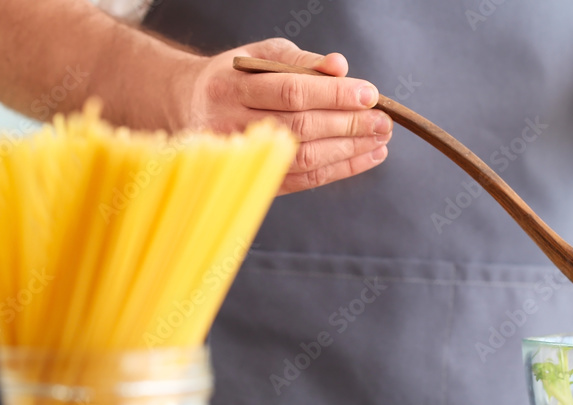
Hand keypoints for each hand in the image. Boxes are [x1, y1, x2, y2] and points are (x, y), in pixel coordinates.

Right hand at [178, 38, 390, 193]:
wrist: (190, 107)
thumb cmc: (235, 77)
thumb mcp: (260, 55)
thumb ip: (301, 60)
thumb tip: (340, 66)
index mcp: (231, 86)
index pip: (291, 91)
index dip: (333, 94)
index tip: (369, 94)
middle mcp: (231, 124)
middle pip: (300, 127)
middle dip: (348, 125)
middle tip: (382, 121)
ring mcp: (242, 157)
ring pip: (303, 158)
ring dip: (349, 151)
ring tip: (380, 140)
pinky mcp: (256, 179)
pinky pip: (303, 180)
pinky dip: (339, 169)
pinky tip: (366, 157)